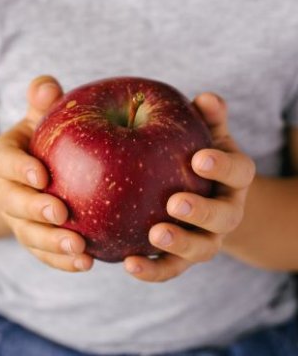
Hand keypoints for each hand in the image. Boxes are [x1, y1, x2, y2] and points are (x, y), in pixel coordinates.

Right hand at [0, 76, 93, 271]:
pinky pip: (45, 253)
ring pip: (29, 235)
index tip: (41, 175)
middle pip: (12, 203)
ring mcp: (20, 218)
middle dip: (34, 211)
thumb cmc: (45, 139)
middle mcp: (8, 191)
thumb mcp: (41, 117)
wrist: (34, 174)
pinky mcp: (36, 238)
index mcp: (6, 158)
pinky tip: (87, 263)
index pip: (4, 161)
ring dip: (51, 244)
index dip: (19, 169)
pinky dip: (63, 261)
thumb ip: (42, 102)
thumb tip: (47, 86)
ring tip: (79, 250)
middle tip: (60, 214)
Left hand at [124, 93, 255, 281]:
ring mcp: (206, 238)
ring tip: (154, 236)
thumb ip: (208, 119)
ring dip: (179, 245)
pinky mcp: (183, 257)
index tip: (199, 159)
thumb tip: (206, 97)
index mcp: (233, 179)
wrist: (203, 197)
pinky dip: (153, 269)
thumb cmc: (198, 159)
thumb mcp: (207, 136)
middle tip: (175, 203)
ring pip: (200, 250)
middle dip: (201, 211)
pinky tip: (128, 263)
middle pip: (223, 218)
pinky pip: (170, 267)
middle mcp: (226, 212)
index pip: (238, 172)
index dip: (222, 166)